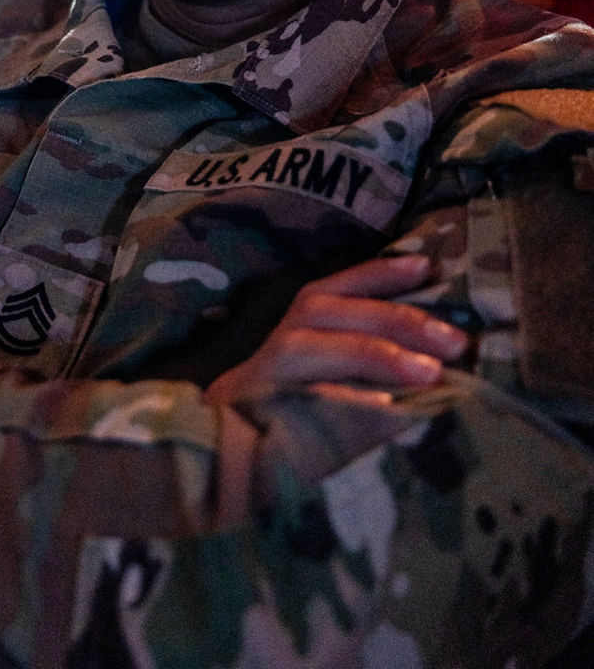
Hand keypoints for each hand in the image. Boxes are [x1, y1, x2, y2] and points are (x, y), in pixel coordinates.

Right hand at [204, 254, 467, 406]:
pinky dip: (349, 404)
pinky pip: (311, 403)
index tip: (426, 266)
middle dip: (398, 322)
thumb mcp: (337, 347)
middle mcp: (292, 333)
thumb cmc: (309, 386)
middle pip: (340, 314)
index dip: (383, 273)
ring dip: (376, 357)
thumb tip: (443, 341)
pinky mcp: (270, 408)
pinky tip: (387, 411)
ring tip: (428, 374)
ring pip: (320, 350)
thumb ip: (375, 334)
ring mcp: (274, 371)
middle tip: (454, 341)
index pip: (349, 283)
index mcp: (313, 311)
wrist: (242, 430)